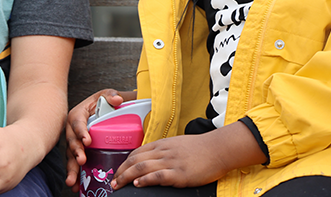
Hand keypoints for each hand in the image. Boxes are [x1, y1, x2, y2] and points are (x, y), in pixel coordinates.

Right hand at [65, 89, 130, 191]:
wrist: (96, 108)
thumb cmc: (100, 102)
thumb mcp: (106, 94)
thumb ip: (111, 95)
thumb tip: (117, 99)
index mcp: (78, 114)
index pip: (78, 122)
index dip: (81, 131)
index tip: (87, 140)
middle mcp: (73, 129)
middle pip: (72, 141)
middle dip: (76, 152)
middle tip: (81, 160)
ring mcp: (74, 142)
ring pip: (71, 155)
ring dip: (71, 168)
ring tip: (72, 181)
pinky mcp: (78, 151)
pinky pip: (75, 163)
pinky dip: (75, 174)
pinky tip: (75, 186)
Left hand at [112, 122, 265, 189]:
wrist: (218, 149)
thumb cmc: (200, 148)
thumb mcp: (177, 145)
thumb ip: (163, 151)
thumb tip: (152, 159)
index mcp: (161, 145)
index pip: (136, 153)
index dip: (124, 163)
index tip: (117, 172)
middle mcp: (163, 152)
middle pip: (135, 160)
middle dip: (121, 171)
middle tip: (113, 182)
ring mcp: (170, 162)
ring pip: (142, 167)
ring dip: (126, 176)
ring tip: (118, 185)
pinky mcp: (179, 173)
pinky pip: (158, 175)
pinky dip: (145, 180)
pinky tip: (137, 184)